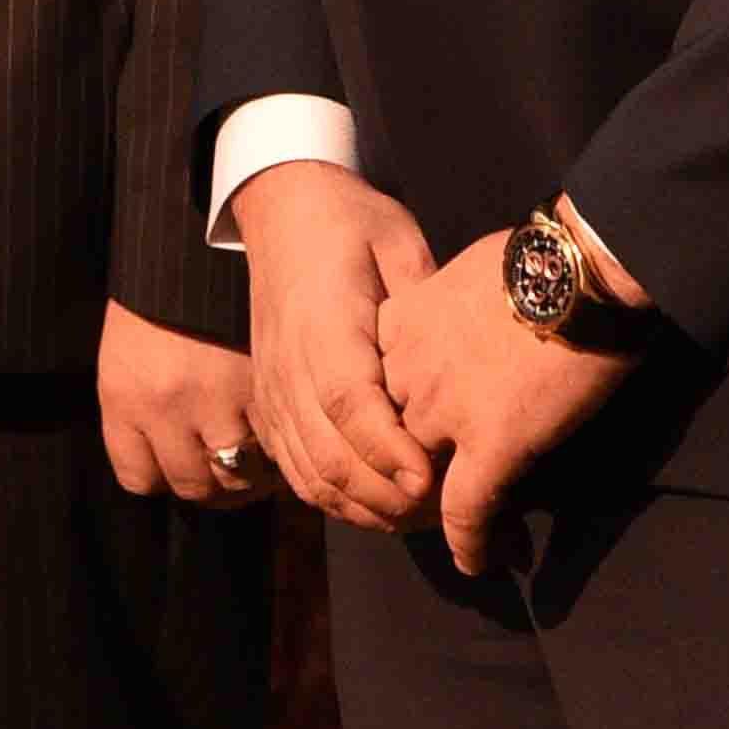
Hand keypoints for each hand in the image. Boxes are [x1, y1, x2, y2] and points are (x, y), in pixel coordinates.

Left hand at [99, 301, 277, 502]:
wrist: (196, 233)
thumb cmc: (162, 297)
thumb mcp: (129, 353)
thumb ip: (141, 417)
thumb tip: (175, 474)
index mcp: (124, 396)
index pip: (140, 479)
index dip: (165, 476)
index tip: (185, 464)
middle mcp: (165, 404)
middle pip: (195, 486)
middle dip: (214, 483)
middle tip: (232, 468)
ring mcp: (217, 396)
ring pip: (240, 476)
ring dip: (254, 474)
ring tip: (263, 457)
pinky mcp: (264, 382)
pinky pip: (277, 445)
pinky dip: (283, 448)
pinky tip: (286, 432)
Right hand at [230, 161, 439, 532]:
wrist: (282, 211)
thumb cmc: (350, 223)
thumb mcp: (398, 243)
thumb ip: (424, 302)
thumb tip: (461, 362)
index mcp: (322, 322)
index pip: (348, 401)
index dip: (387, 449)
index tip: (430, 481)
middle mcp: (287, 365)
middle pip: (328, 453)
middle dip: (387, 496)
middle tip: (443, 512)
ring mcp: (271, 390)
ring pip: (310, 474)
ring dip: (364, 508)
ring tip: (419, 518)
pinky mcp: (267, 405)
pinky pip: (295, 471)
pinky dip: (336, 500)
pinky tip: (378, 505)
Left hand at [376, 226, 636, 577]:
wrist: (582, 268)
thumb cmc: (542, 258)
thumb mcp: (470, 271)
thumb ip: (452, 306)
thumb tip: (473, 318)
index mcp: (402, 323)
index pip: (374, 390)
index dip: (388, 423)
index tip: (405, 444)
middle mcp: (410, 370)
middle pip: (389, 439)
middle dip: (402, 474)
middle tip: (425, 502)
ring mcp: (446, 410)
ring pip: (418, 481)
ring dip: (433, 513)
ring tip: (456, 534)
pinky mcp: (491, 444)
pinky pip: (466, 511)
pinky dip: (471, 544)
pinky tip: (480, 561)